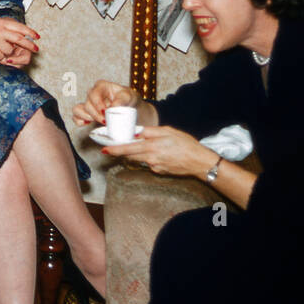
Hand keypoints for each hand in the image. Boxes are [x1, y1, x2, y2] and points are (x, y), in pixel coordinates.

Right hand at [0, 18, 38, 63]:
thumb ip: (5, 26)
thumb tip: (19, 31)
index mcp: (1, 23)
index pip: (20, 27)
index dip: (30, 32)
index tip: (37, 36)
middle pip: (19, 39)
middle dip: (29, 45)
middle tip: (35, 48)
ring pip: (10, 50)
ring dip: (8, 52)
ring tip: (0, 48)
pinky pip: (0, 56)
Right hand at [74, 80, 139, 125]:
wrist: (129, 107)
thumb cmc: (127, 99)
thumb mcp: (129, 97)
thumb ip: (121, 100)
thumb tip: (113, 107)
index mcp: (102, 86)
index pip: (94, 94)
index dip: (98, 104)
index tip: (106, 112)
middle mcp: (92, 93)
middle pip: (87, 104)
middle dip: (96, 115)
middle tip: (106, 121)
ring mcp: (87, 103)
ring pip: (78, 110)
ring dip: (88, 117)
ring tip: (100, 121)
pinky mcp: (84, 113)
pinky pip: (75, 117)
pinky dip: (80, 121)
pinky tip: (88, 123)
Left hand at [101, 125, 216, 178]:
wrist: (199, 162)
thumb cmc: (186, 144)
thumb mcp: (168, 131)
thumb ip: (150, 131)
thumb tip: (137, 133)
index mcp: (151, 146)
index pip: (128, 148)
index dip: (114, 150)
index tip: (104, 150)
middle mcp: (150, 158)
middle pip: (129, 155)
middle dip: (120, 152)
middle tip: (111, 149)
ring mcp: (154, 167)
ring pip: (138, 159)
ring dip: (135, 154)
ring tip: (146, 148)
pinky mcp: (158, 171)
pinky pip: (148, 164)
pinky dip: (149, 158)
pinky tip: (160, 154)